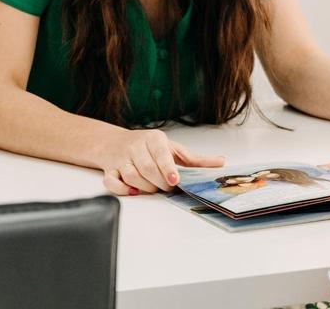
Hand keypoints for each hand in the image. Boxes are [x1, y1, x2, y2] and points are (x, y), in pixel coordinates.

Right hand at [99, 128, 224, 195]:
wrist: (115, 142)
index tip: (175, 181)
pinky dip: (121, 189)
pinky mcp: (109, 169)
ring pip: (132, 176)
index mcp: (154, 138)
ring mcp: (121, 158)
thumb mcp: (173, 149)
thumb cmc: (150, 147)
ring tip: (153, 187)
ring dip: (145, 187)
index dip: (168, 169)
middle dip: (159, 183)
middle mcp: (136, 146)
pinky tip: (132, 191)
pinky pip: (112, 182)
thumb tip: (220, 162)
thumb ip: (195, 159)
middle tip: (167, 187)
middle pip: (147, 168)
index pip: (161, 154)